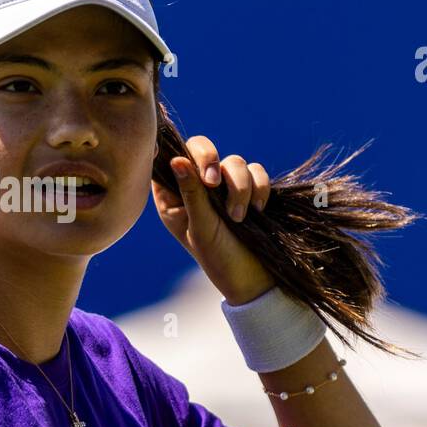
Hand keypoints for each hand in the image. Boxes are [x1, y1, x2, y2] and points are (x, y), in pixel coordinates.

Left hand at [152, 135, 276, 305]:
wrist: (255, 279)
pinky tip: (258, 211)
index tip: (184, 164)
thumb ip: (190, 191)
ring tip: (238, 217)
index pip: (167, 158)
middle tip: (213, 182)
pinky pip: (256, 171)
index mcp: (172, 197)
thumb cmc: (219, 258)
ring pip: (233, 161)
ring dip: (239, 186)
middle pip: (200, 148)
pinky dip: (259, 188)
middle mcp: (197, 187)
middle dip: (210, 160)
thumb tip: (176, 159)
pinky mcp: (251, 189)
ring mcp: (225, 187)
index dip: (175, 151)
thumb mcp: (200, 226)